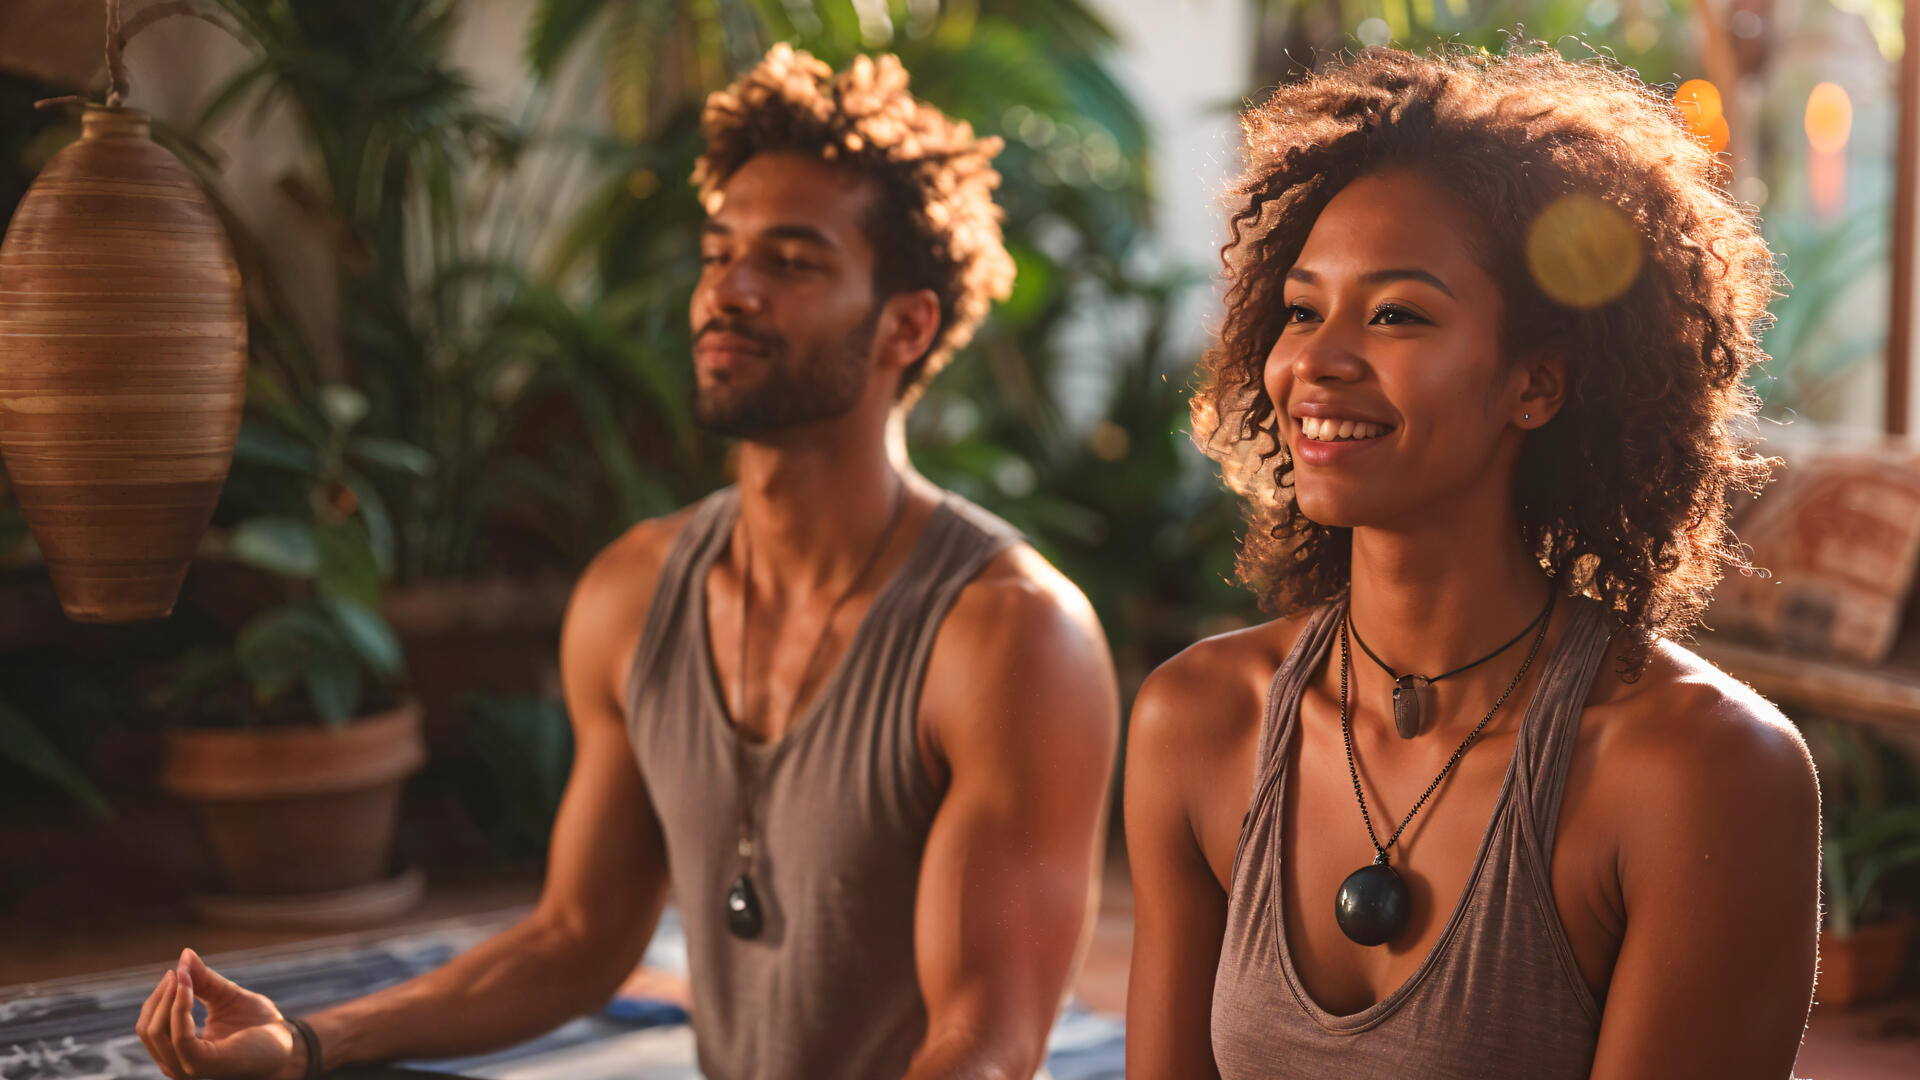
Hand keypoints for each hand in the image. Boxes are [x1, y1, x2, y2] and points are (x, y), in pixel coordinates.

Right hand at [135, 948, 301, 1078]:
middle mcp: (179, 1062)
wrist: (285, 1040)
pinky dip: (180, 1008)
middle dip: (159, 997)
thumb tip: (184, 954)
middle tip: (177, 972)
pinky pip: (180, 1037)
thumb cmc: (257, 1023)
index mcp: (179, 1050)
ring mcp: (189, 1066)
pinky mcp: (204, 1064)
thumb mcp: (224, 995)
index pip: (149, 1026)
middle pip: (147, 1029)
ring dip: (167, 999)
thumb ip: (202, 980)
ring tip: (183, 976)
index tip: (175, 971)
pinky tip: (188, 989)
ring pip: (157, 1032)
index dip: (157, 998)